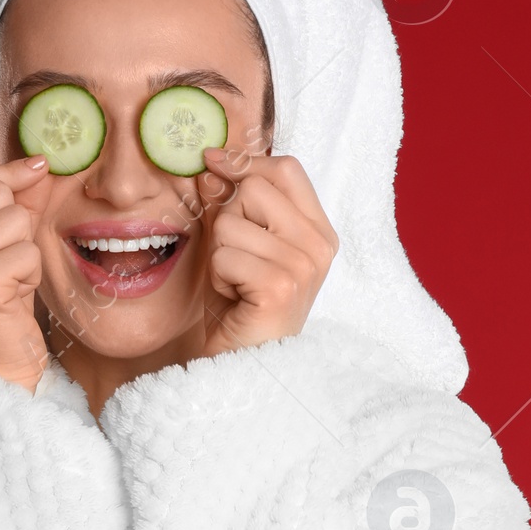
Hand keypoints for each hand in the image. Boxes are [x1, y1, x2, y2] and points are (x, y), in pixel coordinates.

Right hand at [0, 156, 52, 391]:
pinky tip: (14, 299)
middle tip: (7, 264)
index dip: (7, 174)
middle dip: (16, 224)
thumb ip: (12, 203)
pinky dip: (30, 275)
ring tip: (10, 283)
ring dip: (24, 252)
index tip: (37, 173)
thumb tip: (37, 163)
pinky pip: (26, 252)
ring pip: (13, 220)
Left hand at [191, 149, 337, 361]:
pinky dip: (218, 276)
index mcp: (318, 232)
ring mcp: (303, 266)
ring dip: (220, 254)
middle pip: (255, 189)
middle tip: (235, 260)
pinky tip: (234, 299)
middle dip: (228, 220)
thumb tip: (211, 165)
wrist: (241, 367)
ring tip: (235, 284)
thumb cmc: (240, 309)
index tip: (212, 161)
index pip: (286, 170)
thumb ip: (228, 206)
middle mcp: (319, 247)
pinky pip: (224, 254)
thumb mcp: (235, 247)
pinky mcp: (280, 286)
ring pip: (232, 223)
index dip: (244, 162)